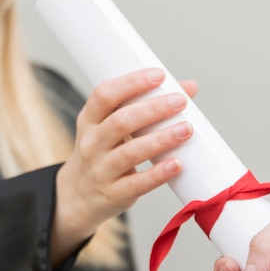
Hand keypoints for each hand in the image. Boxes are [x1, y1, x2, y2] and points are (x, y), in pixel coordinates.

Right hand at [53, 68, 193, 260]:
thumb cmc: (105, 153)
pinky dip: (158, 174)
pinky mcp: (114, 194)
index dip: (131, 83)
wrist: (79, 196)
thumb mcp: (113, 127)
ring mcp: (101, 170)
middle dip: (153, 109)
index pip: (104, 95)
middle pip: (121, 122)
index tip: (159, 74)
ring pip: (130, 153)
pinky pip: (137, 183)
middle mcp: (92, 144)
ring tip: (186, 129)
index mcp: (90, 120)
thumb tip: (190, 87)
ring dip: (161, 139)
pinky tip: (177, 164)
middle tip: (180, 101)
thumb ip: (148, 106)